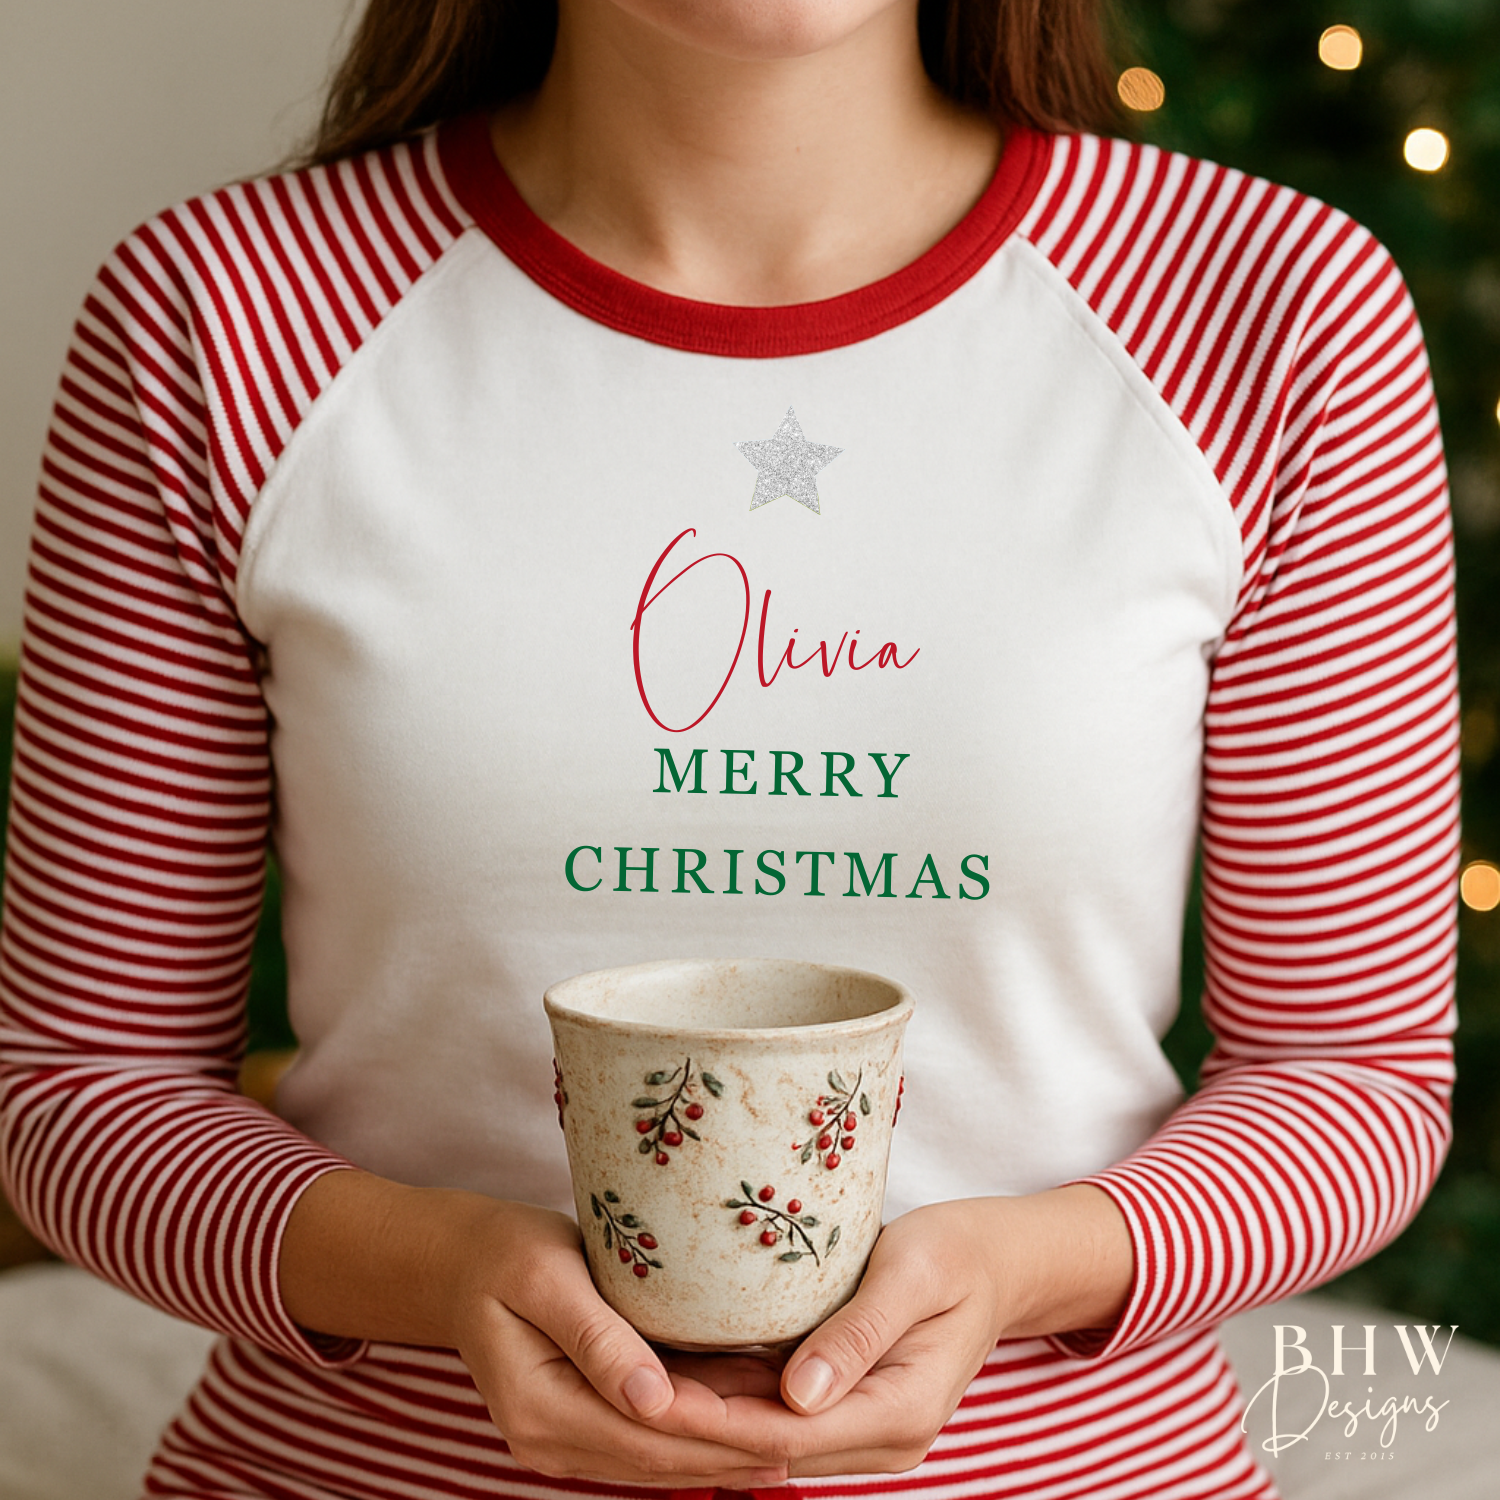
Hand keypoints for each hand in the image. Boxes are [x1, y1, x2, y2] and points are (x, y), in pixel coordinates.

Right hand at [281, 1174, 787, 1487]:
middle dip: (739, 1447)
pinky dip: (704, 1424)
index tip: (785, 1420)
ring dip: (730, 1444)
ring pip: (664, 1453)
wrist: (459, 1262)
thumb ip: (597, 1340)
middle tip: (816, 1433)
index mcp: (541, 1410)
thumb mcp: (546, 1279)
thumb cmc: (503, 1252)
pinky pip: (653, 1431)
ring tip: (803, 1428)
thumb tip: (652, 1403)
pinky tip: (755, 1407)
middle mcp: (553, 1441)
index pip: (649, 1433)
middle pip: (663, 1455)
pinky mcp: (585, 1419)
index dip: (721, 1429)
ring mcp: (568, 1437)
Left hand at [662, 1188, 1131, 1477]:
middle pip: (768, 1446)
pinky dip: (728, 1396)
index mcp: (900, 1412)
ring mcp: (863, 1426)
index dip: (714, 1421)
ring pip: (767, 1435)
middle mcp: (880, 1436)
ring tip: (628, 1383)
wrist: (994, 1263)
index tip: (650, 1395)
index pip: (787, 1434)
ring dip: (703, 1416)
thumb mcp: (913, 1274)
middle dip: (693, 1426)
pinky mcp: (848, 1404)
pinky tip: (674, 1369)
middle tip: (617, 1391)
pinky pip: (778, 1411)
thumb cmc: (956, 1252)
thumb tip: (798, 1396)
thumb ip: (860, 1334)